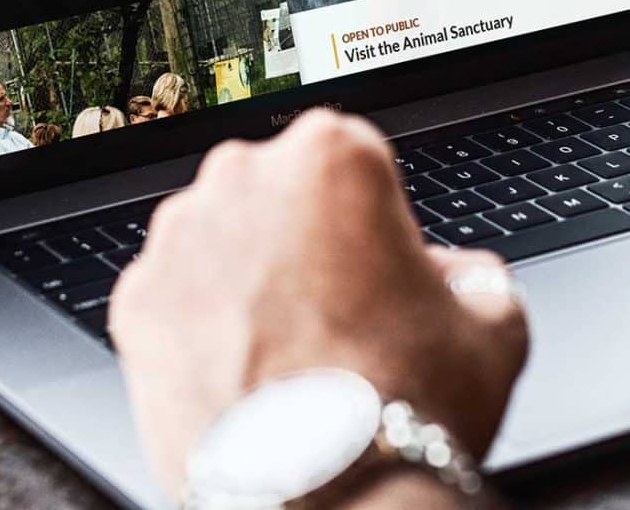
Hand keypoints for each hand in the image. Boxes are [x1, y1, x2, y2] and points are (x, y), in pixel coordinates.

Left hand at [109, 110, 528, 496]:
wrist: (328, 503)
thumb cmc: (406, 408)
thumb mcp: (495, 326)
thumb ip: (475, 275)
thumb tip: (460, 278)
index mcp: (332, 154)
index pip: (352, 160)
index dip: (375, 222)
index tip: (382, 267)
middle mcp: (241, 177)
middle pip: (278, 195)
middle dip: (304, 243)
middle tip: (340, 318)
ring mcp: (178, 239)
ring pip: (220, 243)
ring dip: (247, 281)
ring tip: (291, 358)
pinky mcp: (134, 303)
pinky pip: (175, 299)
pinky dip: (200, 330)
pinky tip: (245, 376)